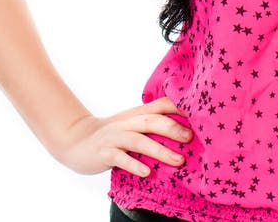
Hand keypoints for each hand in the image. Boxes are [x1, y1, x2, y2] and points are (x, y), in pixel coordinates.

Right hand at [52, 96, 193, 177]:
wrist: (77, 139)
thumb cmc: (114, 134)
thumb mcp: (134, 123)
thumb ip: (154, 123)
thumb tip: (186, 130)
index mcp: (138, 114)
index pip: (162, 104)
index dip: (180, 105)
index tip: (201, 111)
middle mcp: (128, 122)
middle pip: (153, 120)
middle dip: (173, 128)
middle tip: (192, 137)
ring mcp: (116, 137)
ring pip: (139, 140)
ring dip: (160, 150)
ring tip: (178, 160)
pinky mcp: (105, 152)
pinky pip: (120, 158)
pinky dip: (134, 164)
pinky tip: (146, 172)